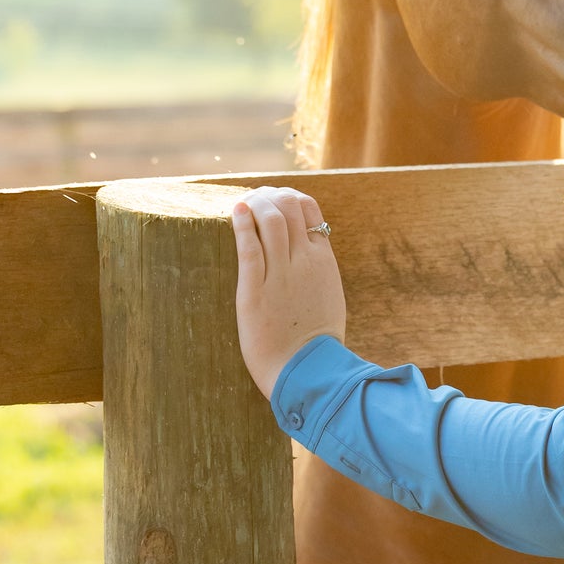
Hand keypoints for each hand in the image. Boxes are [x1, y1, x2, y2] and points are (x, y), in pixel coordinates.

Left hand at [231, 186, 346, 399]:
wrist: (308, 368)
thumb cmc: (318, 339)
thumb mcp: (328, 295)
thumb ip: (318, 272)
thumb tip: (308, 258)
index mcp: (324, 261)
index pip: (311, 211)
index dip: (291, 197)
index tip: (276, 198)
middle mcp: (304, 260)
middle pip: (290, 207)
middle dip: (271, 195)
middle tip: (256, 197)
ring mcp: (281, 274)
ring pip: (270, 220)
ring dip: (255, 204)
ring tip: (243, 202)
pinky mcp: (255, 290)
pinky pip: (249, 247)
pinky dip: (241, 223)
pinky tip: (235, 211)